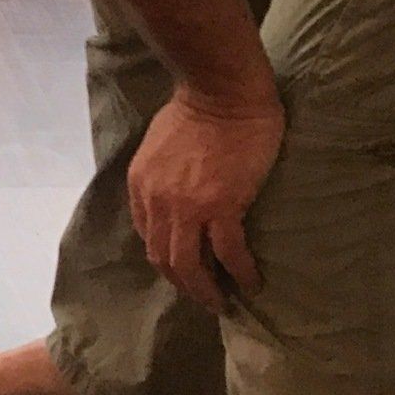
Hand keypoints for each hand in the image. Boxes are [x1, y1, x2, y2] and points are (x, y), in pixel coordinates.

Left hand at [126, 88, 284, 312]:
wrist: (222, 92)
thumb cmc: (197, 110)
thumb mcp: (159, 147)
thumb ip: (160, 176)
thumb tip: (175, 197)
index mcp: (141, 186)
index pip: (148, 237)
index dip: (167, 260)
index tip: (185, 272)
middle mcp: (157, 202)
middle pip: (164, 259)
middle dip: (184, 285)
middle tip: (206, 299)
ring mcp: (187, 207)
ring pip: (190, 266)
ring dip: (206, 291)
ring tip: (224, 303)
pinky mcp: (221, 207)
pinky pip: (229, 253)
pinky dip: (241, 273)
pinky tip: (253, 283)